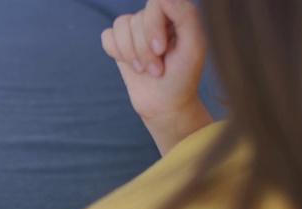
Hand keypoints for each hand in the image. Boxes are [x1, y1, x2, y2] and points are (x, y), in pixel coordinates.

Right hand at [102, 0, 210, 152]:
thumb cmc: (182, 77)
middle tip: (157, 70)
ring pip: (120, 25)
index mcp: (175, 14)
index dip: (153, 25)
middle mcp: (155, 18)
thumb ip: (186, 16)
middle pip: (136, 19)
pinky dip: (116, 52)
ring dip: (132, 54)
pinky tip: (131, 65)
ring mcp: (136, 31)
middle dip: (144, 49)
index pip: (156, 2)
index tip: (161, 49)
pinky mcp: (120, 44)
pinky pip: (107, 36)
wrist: (165, 104)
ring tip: (146, 71)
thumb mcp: (193, 48)